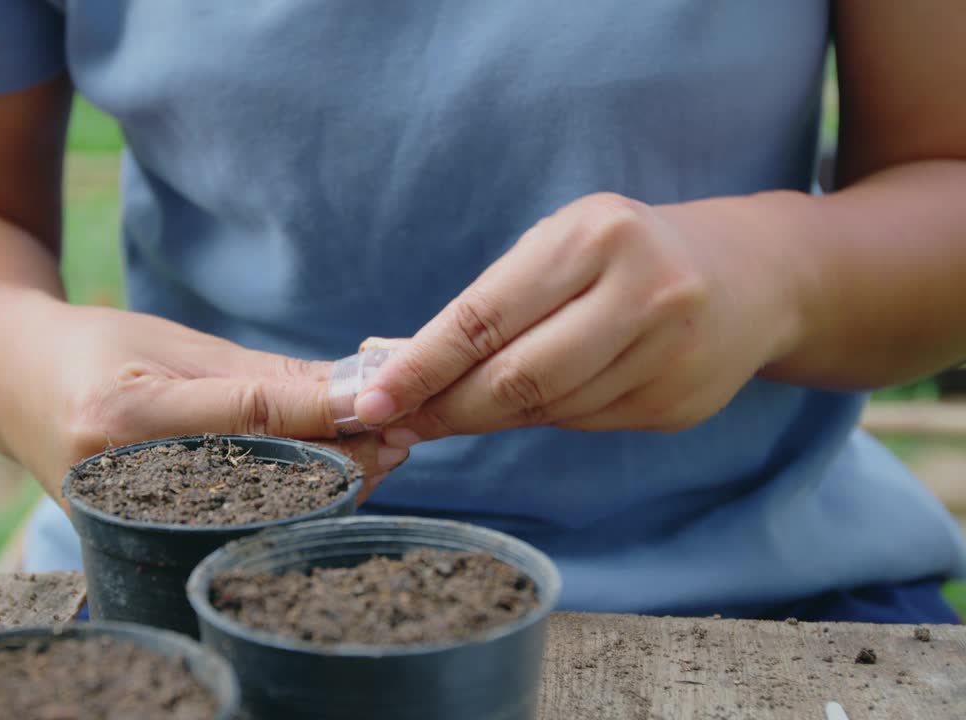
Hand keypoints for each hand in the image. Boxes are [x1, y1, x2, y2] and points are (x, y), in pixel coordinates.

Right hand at [0, 302, 406, 502]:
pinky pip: (225, 524)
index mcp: (122, 413)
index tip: (384, 404)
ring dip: (321, 485)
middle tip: (402, 436)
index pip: (246, 417)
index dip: (322, 412)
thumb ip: (262, 376)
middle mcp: (118, 477)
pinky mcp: (130, 537)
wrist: (9, 383)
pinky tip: (327, 478)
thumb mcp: (176, 344)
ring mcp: (120, 518)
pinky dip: (283, 502)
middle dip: (337, 460)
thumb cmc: (95, 348)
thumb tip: (355, 389)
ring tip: (379, 453)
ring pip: (249, 513)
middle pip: (256, 481)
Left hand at [353, 192, 802, 443]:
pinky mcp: (680, 401)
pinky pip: (583, 422)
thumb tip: (394, 366)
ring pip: (547, 409)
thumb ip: (489, 305)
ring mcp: (668, 352)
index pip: (485, 317)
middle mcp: (640, 291)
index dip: (421, 366)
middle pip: (515, 379)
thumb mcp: (561, 247)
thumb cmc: (627, 254)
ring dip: (488, 417)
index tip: (372, 400)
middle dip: (446, 407)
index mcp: (594, 236)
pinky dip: (544, 417)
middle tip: (398, 423)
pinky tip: (532, 402)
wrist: (753, 275)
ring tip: (452, 410)